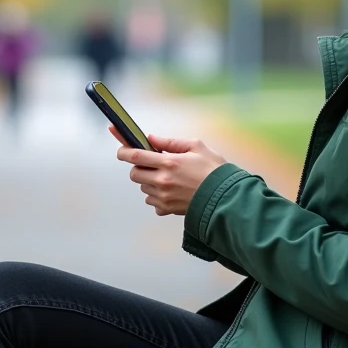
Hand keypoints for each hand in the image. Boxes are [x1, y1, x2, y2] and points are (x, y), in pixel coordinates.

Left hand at [110, 126, 226, 216]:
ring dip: (149, 181)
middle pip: (134, 174)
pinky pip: (152, 202)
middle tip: (152, 164)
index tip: (121, 150)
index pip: (135, 156)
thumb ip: (171, 142)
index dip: (123, 151)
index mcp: (169, 162)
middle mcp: (163, 181)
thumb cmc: (214, 170)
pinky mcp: (167, 210)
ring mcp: (164, 197)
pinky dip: (157, 196)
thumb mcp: (196, 147)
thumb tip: (151, 138)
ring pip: (143, 188)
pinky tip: (172, 191)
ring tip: (168, 178)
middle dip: (139, 168)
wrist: (226, 197)